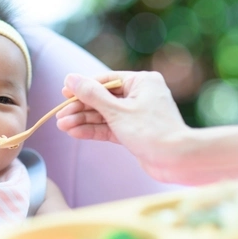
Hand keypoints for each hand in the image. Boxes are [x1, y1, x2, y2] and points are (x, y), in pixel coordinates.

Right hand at [56, 71, 190, 179]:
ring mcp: (137, 114)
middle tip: (60, 116)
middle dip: (81, 109)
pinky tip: (75, 133)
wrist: (177, 160)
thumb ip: (92, 95)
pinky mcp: (134, 131)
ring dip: (84, 121)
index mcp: (141, 82)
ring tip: (62, 127)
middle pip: (103, 98)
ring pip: (105, 115)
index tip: (64, 93)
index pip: (105, 80)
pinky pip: (110, 127)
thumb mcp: (117, 111)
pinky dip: (94, 130)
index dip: (83, 87)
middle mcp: (140, 95)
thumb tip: (70, 78)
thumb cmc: (151, 131)